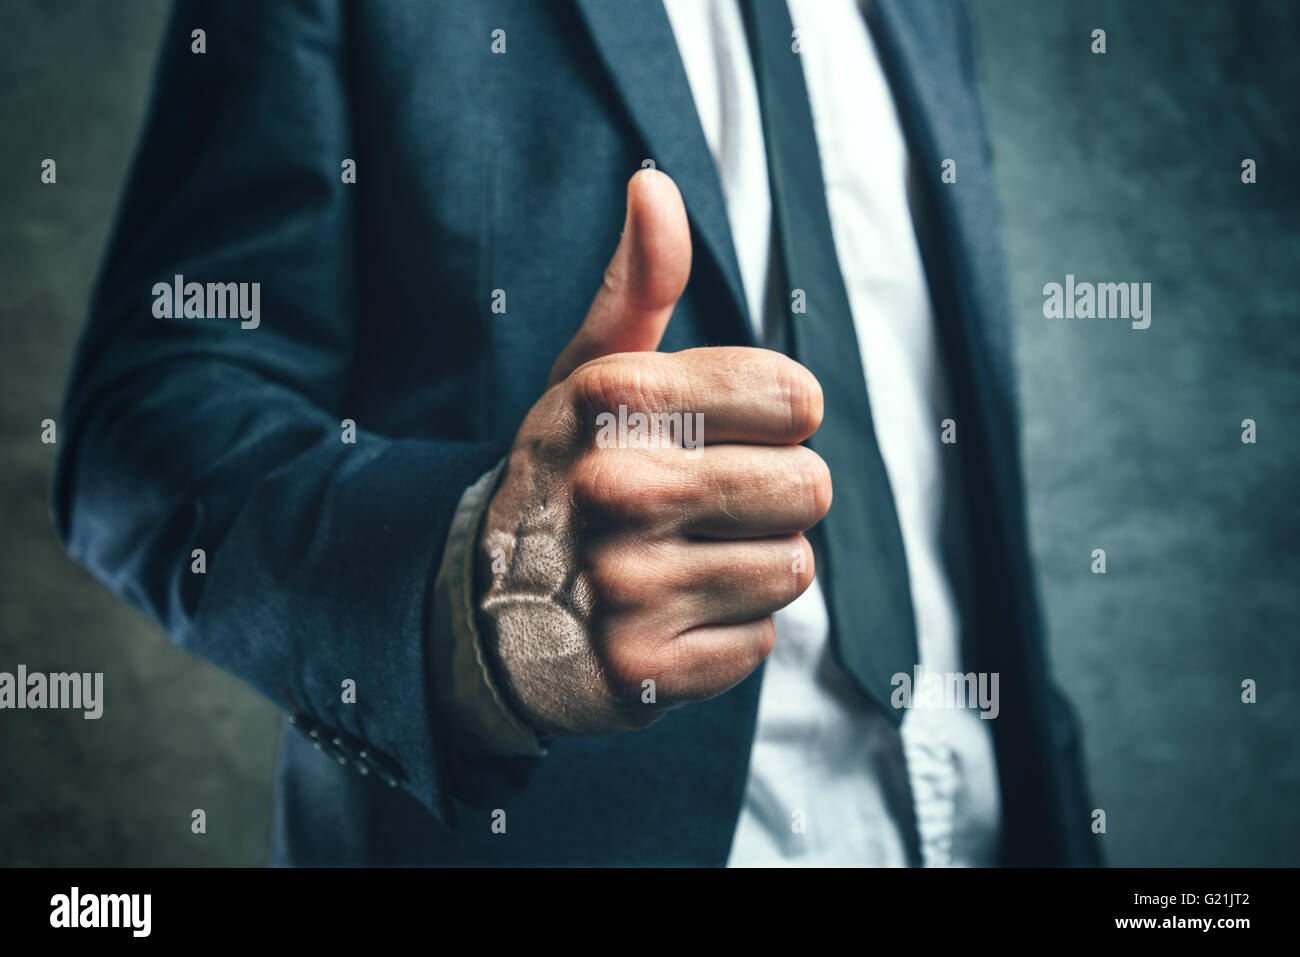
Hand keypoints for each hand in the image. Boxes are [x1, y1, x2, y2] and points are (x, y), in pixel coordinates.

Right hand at [475, 169, 830, 736]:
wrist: (483, 607)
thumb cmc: (564, 474)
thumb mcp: (588, 375)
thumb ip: (638, 285)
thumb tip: (656, 181)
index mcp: (613, 398)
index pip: (796, 396)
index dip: (779, 418)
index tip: (730, 432)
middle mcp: (615, 487)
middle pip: (811, 487)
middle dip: (777, 498)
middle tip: (705, 507)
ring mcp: (625, 585)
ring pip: (792, 568)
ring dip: (753, 567)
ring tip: (682, 561)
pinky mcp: (643, 669)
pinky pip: (760, 642)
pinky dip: (728, 633)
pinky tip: (668, 617)